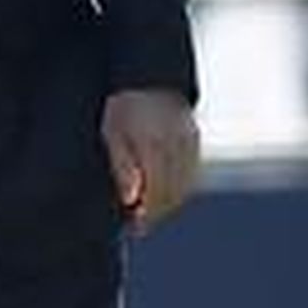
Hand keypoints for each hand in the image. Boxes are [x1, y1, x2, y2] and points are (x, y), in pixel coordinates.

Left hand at [101, 89, 199, 233]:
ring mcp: (189, 142)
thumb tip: (132, 198)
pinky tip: (162, 193)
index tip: (133, 226)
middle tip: (139, 224)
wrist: (147, 80)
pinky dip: (177, 188)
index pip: (155, 192)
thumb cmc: (124, 109)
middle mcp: (175, 144)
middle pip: (171, 192)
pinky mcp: (195, 140)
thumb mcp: (112, 134)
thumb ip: (122, 167)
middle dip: (155, 212)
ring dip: (167, 202)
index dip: (145, 213)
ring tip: (148, 211)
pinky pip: (190, 173)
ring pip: (183, 185)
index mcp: (153, 143)